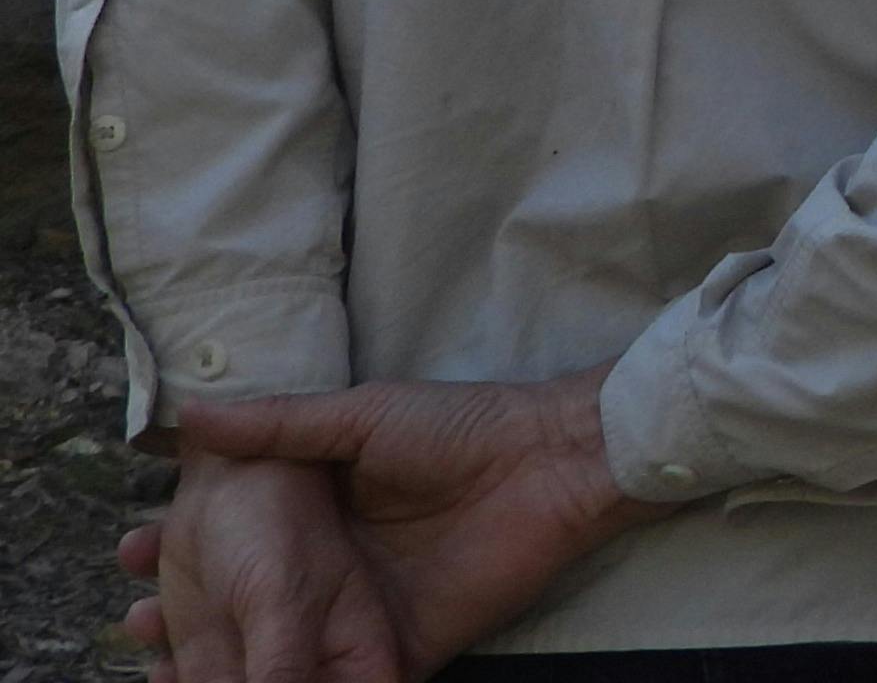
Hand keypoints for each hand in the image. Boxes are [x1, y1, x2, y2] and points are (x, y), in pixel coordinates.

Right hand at [168, 368, 667, 682]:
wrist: (551, 462)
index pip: (237, 543)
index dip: (181, 555)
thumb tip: (193, 415)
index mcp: (319, 513)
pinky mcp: (399, 650)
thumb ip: (284, 426)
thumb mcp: (364, 416)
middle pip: (248, 612)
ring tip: (166, 675)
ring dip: (229, 673)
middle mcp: (331, 570)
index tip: (130, 557)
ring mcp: (360, 614)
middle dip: (188, 626)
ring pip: (282, 659)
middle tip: (135, 629)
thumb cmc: (463, 427)